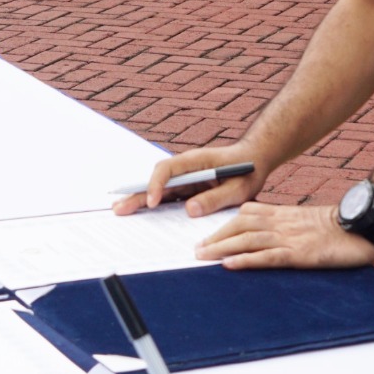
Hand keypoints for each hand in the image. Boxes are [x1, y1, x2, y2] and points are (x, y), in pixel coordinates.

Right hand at [112, 142, 267, 217]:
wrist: (255, 160)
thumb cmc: (248, 170)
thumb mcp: (237, 187)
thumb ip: (215, 198)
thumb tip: (190, 210)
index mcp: (195, 161)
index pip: (167, 170)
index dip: (156, 185)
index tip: (153, 203)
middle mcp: (186, 168)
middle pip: (156, 180)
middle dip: (137, 194)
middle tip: (118, 208)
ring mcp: (186, 177)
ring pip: (158, 188)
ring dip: (141, 199)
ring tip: (121, 211)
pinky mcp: (188, 186)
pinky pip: (169, 195)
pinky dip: (154, 203)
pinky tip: (142, 213)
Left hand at [196, 202, 373, 269]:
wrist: (363, 226)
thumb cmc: (340, 227)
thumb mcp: (309, 223)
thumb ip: (290, 225)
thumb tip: (272, 236)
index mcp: (284, 214)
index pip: (246, 214)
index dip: (225, 223)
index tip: (207, 232)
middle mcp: (282, 223)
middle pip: (240, 226)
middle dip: (216, 237)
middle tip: (196, 248)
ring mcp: (289, 237)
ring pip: (247, 240)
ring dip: (221, 248)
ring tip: (201, 256)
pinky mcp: (299, 253)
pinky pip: (267, 257)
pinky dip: (245, 260)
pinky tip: (229, 265)